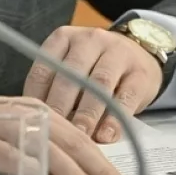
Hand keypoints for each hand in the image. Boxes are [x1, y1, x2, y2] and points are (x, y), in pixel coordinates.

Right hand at [0, 95, 134, 174]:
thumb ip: (34, 147)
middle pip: (72, 145)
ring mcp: (3, 128)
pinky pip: (19, 164)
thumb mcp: (5, 132)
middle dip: (101, 172)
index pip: (78, 137)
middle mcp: (23, 115)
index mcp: (33, 110)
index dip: (103, 162)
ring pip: (51, 154)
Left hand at [24, 26, 162, 144]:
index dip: (37, 98)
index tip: (35, 122)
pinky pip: (125, 96)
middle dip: (60, 106)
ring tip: (80, 136)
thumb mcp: (71, 70)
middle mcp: (90, 40)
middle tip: (55, 133)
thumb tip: (42, 125)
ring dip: (87, 113)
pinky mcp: (140, 72)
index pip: (44, 68)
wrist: (139, 56)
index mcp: (64, 38)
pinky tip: (106, 135)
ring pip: (99, 83)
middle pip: (71, 75)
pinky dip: (114, 118)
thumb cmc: (94, 68)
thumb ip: (55, 90)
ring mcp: (117, 53)